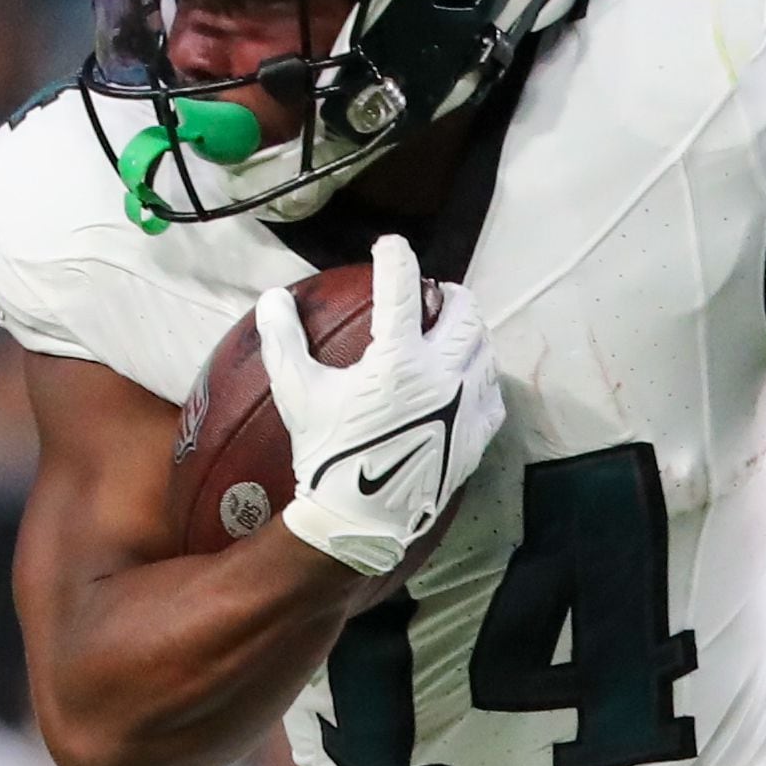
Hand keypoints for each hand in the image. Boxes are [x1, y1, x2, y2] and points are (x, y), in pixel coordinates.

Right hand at [263, 233, 502, 574]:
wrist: (362, 518)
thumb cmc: (327, 453)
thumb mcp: (297, 393)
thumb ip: (283, 340)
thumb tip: (272, 298)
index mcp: (397, 360)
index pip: (402, 288)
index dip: (396, 257)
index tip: (390, 247)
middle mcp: (440, 375)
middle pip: (464, 313)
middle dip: (451, 294)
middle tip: (436, 294)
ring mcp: (465, 405)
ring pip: (485, 349)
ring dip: (470, 332)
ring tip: (453, 332)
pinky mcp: (477, 434)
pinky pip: (492, 393)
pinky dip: (482, 376)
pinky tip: (467, 379)